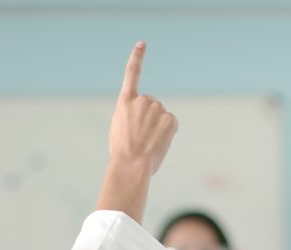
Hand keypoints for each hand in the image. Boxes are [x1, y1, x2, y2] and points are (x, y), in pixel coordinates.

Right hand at [96, 41, 178, 222]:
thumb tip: (145, 121)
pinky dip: (167, 134)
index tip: (142, 44)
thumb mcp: (119, 129)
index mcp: (125, 102)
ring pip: (161, 116)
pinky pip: (171, 124)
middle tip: (140, 137)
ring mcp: (157, 108)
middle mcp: (142, 100)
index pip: (132, 74)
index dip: (137, 58)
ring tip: (148, 142)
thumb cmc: (122, 153)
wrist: (130, 165)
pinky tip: (158, 142)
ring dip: (158, 127)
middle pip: (151, 106)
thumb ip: (131, 117)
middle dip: (149, 119)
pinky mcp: (170, 118)